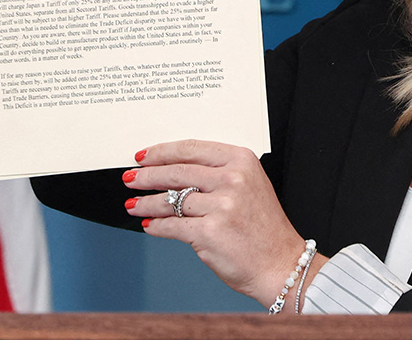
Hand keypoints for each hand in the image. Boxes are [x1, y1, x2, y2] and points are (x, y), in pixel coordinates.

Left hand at [121, 139, 324, 306]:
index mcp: (241, 161)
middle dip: (148, 176)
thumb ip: (217, 174)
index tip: (144, 156)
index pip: (192, 148)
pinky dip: (155, 226)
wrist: (280, 262)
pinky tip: (148, 225)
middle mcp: (232, 179)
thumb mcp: (250, 186)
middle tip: (131, 179)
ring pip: (170, 200)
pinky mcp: (209, 232)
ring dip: (146, 203)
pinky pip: (171, 226)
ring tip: (133, 205)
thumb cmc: (264, 227)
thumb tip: (173, 171)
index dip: (162, 151)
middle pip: (177, 171)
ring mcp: (221, 206)